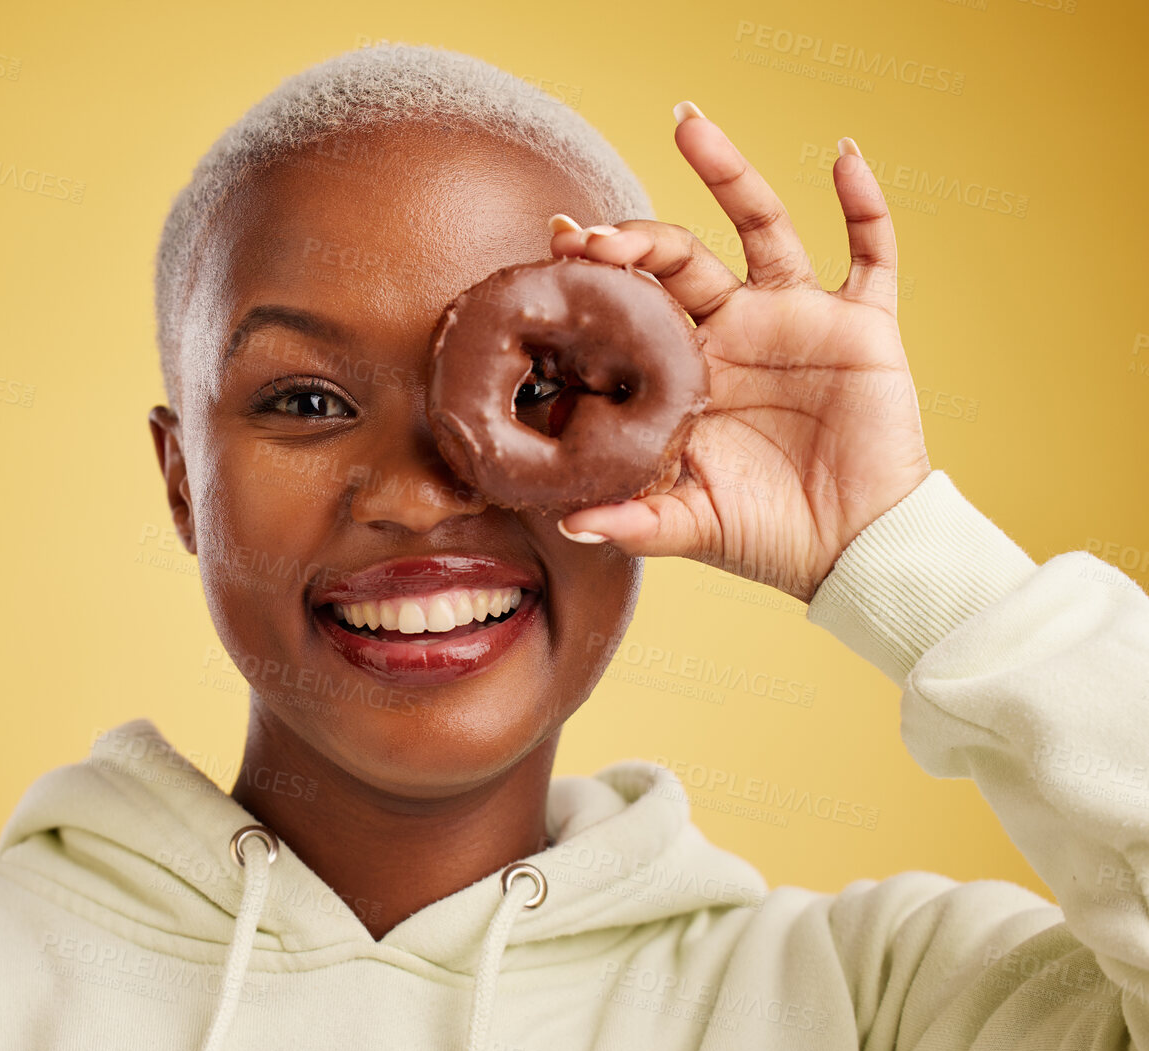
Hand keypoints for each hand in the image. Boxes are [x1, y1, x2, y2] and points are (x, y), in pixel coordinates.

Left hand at [547, 102, 930, 603]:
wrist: (856, 550)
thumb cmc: (768, 535)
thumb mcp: (690, 523)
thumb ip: (632, 519)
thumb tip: (566, 524)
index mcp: (687, 367)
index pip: (632, 303)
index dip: (598, 275)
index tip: (555, 248)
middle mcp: (735, 329)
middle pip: (679, 255)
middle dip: (635, 235)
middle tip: (594, 231)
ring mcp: (797, 318)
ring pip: (761, 225)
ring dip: (728, 172)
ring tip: (687, 123)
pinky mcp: (862, 325)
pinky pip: (872, 251)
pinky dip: (863, 203)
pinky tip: (844, 156)